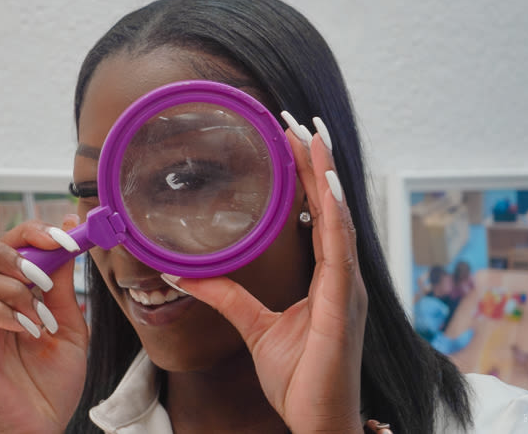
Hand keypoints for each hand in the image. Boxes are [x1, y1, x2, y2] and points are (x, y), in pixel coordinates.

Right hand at [0, 216, 88, 433]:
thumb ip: (62, 280)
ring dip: (11, 288)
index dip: (30, 231)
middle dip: (5, 250)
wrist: (46, 425)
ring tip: (38, 316)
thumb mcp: (68, 320)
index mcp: (1, 291)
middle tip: (39, 273)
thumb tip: (66, 226)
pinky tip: (27, 330)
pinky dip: (1, 312)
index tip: (65, 238)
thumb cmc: (54, 379)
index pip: (0, 240)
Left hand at [166, 117, 368, 433]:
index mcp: (327, 277)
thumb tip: (180, 272)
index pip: (317, 215)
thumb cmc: (299, 377)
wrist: (318, 420)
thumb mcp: (253, 325)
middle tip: (299, 123)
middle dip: (316, 163)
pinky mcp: (344, 304)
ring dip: (326, 175)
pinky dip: (334, 214)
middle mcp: (342, 275)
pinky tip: (326, 186)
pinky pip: (339, 250)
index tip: (292, 142)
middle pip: (330, 207)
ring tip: (312, 137)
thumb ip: (224, 294)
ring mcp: (348, 287)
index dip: (307, 178)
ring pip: (338, 218)